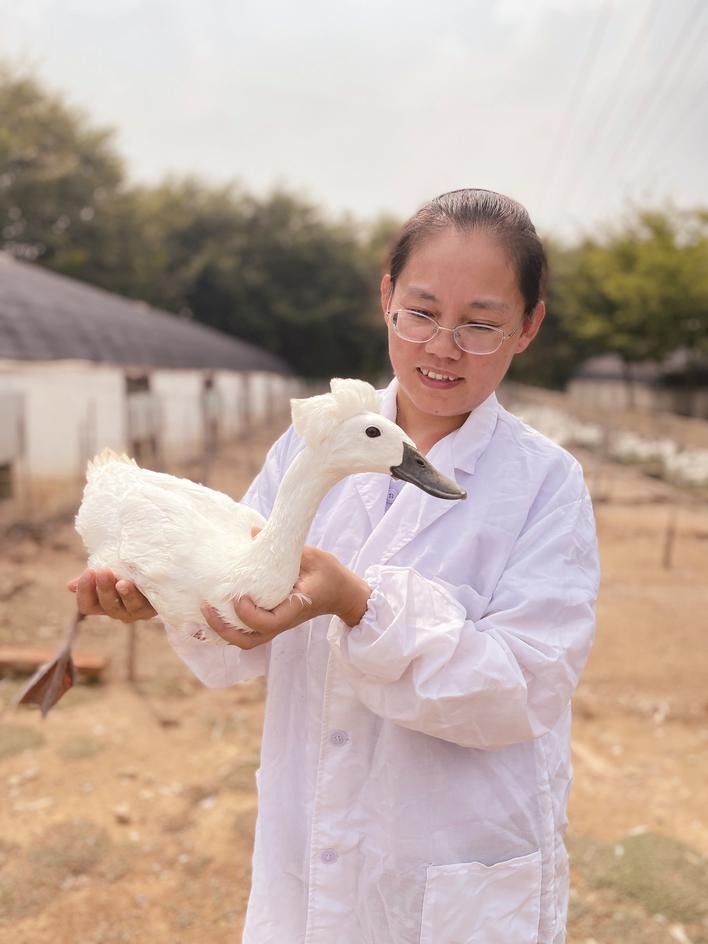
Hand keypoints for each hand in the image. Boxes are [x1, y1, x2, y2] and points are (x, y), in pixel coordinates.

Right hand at [67, 569, 156, 621]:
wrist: (156, 575)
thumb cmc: (127, 572)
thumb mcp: (109, 572)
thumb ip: (93, 578)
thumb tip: (70, 586)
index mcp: (102, 604)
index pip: (87, 605)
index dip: (85, 591)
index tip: (89, 572)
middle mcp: (118, 611)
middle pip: (106, 605)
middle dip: (104, 588)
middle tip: (103, 571)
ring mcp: (136, 612)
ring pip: (128, 608)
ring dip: (124, 594)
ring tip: (122, 582)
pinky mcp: (154, 608)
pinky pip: (147, 605)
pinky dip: (142, 596)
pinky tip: (138, 585)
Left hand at [201, 532, 371, 649]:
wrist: (343, 593)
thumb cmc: (330, 574)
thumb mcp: (312, 555)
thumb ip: (284, 546)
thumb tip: (253, 532)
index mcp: (295, 608)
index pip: (268, 623)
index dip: (249, 615)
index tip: (238, 597)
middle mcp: (284, 621)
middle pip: (250, 641)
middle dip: (224, 629)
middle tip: (207, 608)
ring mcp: (277, 625)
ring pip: (246, 641)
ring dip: (223, 631)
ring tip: (206, 610)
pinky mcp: (272, 622)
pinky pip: (248, 633)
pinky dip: (230, 628)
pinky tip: (216, 611)